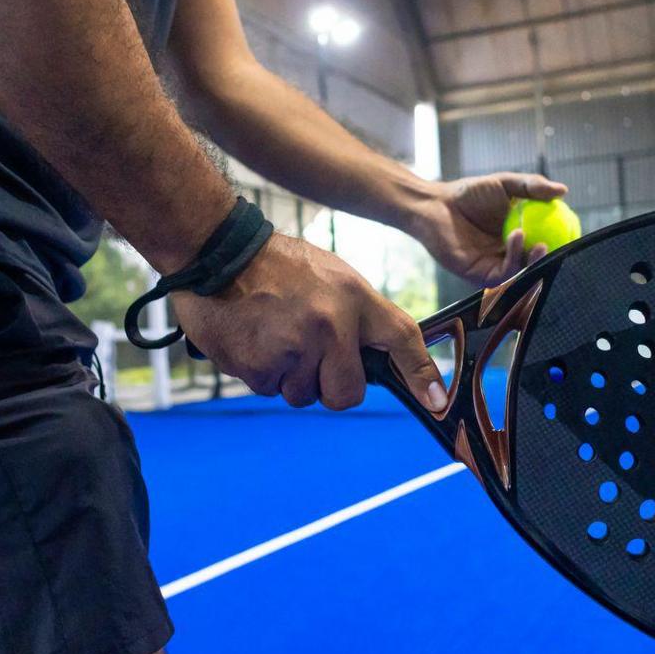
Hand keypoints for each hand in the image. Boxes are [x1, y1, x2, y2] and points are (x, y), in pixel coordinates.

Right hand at [175, 233, 446, 411]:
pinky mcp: (259, 367)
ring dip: (290, 376)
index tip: (436, 401)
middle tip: (309, 354)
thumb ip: (356, 318)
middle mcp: (331, 327)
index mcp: (354, 299)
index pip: (401, 338)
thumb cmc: (277, 265)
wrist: (218, 251)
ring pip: (303, 394)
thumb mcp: (332, 278)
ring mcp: (294, 350)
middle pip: (346, 394)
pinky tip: (253, 337)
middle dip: (329, 385)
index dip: (422, 374)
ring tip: (273, 334)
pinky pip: (270, 389)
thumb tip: (369, 360)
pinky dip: (262, 371)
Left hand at [408, 172, 568, 286]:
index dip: (560, 243)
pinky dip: (513, 256)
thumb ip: (532, 186)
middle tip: (560, 245)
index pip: (543, 244)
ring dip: (533, 259)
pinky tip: (515, 236)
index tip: (574, 233)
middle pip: (535, 263)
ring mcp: (495, 266)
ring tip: (538, 241)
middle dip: (550, 259)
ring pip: (522, 271)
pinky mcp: (480, 275)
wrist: (436, 204)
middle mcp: (508, 254)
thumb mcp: (505, 184)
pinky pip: (503, 273)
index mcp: (517, 236)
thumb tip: (563, 190)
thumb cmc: (468, 193)